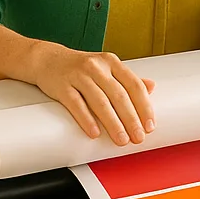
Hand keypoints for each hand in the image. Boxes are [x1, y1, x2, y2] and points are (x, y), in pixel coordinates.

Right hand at [31, 43, 155, 145]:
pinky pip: (76, 104)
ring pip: (100, 101)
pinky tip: (95, 132)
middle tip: (138, 137)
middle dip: (131, 119)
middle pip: (119, 95)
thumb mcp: (106, 68)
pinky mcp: (62, 86)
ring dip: (113, 123)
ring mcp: (78, 75)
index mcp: (112, 62)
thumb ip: (127, 78)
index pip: (134, 85)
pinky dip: (87, 120)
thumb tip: (152, 86)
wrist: (47, 59)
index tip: (150, 125)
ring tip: (121, 139)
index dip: (144, 107)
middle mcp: (97, 67)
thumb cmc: (81, 67)